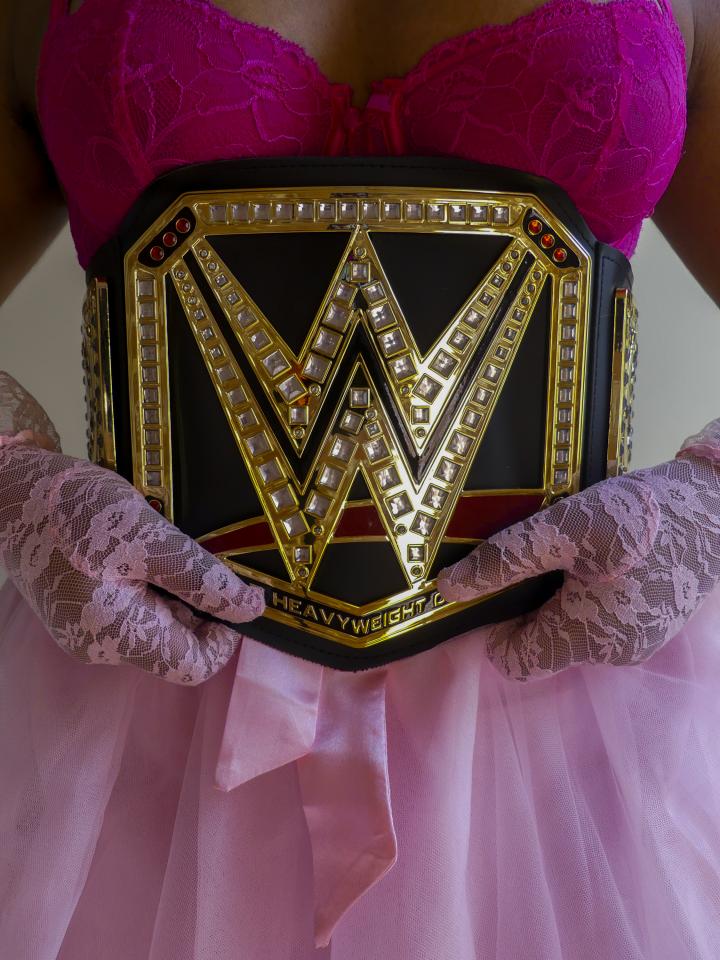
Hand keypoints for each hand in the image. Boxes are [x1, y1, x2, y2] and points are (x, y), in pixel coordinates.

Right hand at [0, 372, 264, 684]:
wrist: (8, 489)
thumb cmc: (75, 510)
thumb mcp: (150, 538)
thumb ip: (201, 577)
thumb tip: (252, 608)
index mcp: (117, 636)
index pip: (193, 666)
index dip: (224, 636)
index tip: (233, 594)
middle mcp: (100, 646)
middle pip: (174, 646)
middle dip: (196, 607)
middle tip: (197, 556)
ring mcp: (85, 630)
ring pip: (153, 626)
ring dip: (173, 593)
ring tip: (163, 546)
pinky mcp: (78, 610)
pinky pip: (130, 611)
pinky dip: (148, 585)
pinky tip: (141, 550)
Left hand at [436, 419, 719, 680]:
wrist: (719, 504)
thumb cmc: (640, 516)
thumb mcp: (564, 527)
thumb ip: (505, 560)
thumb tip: (448, 589)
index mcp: (585, 639)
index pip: (514, 662)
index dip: (493, 628)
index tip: (492, 586)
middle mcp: (612, 654)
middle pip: (543, 645)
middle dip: (527, 606)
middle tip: (534, 555)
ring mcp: (638, 642)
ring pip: (572, 631)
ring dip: (559, 596)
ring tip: (569, 550)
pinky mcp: (654, 623)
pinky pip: (602, 620)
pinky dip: (588, 594)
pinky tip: (597, 556)